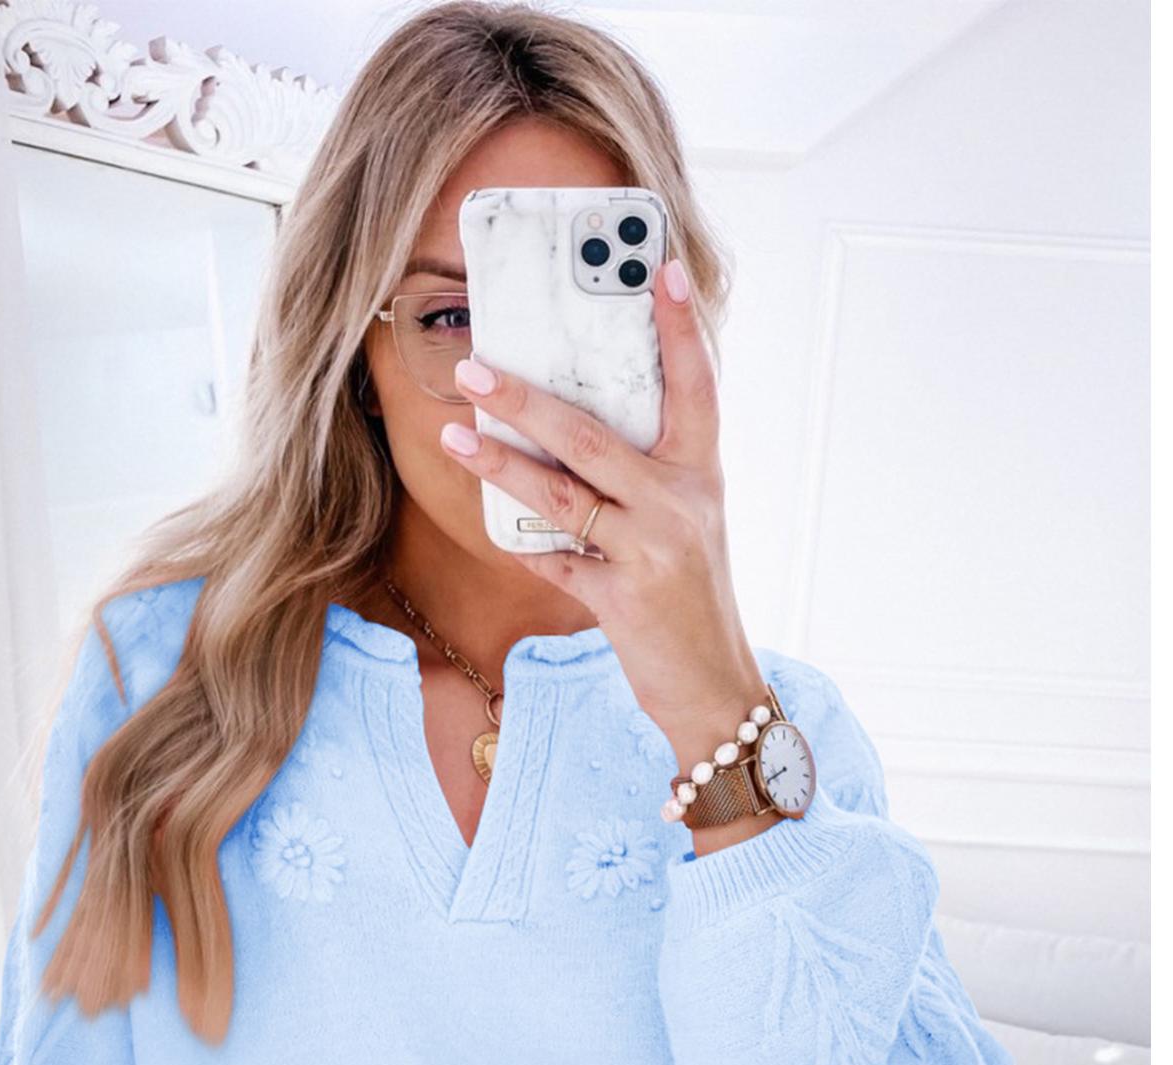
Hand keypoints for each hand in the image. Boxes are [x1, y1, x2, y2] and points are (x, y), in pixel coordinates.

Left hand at [439, 255, 768, 776]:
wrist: (714, 688)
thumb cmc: (692, 598)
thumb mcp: (688, 525)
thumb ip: (647, 477)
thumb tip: (575, 427)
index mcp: (703, 476)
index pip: (697, 385)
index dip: (681, 326)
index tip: (662, 267)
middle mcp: (681, 505)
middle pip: (593, 436)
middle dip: (527, 398)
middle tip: (477, 367)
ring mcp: (650, 552)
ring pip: (562, 494)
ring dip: (501, 462)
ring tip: (457, 434)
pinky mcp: (621, 600)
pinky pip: (554, 559)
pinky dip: (522, 542)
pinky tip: (490, 521)